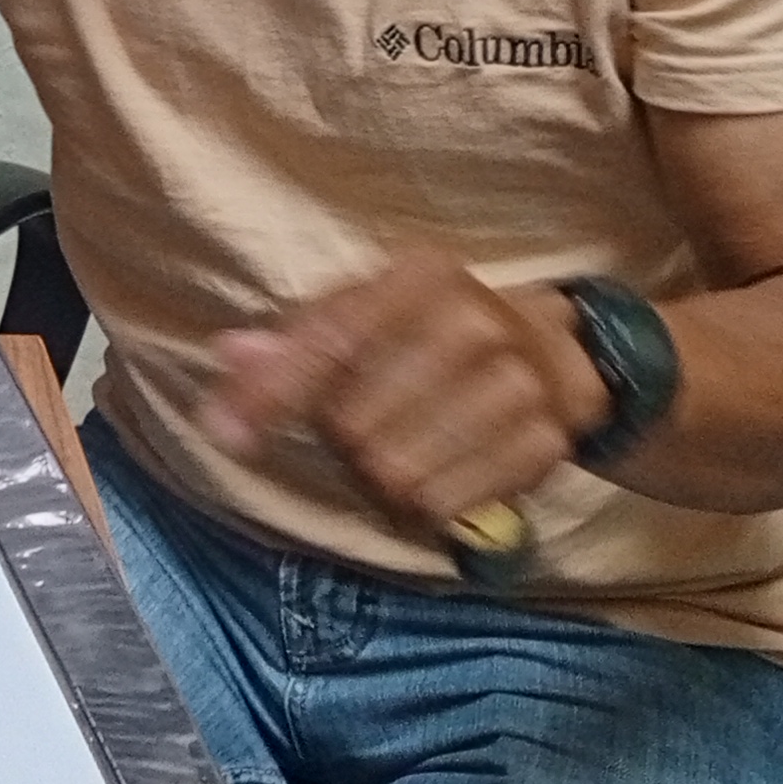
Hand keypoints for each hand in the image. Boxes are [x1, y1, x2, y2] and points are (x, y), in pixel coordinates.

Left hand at [199, 248, 609, 540]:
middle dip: (338, 438)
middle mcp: (475, 323)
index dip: (271, 393)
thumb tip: (229, 355)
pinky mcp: (542, 447)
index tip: (223, 434)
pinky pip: (440, 507)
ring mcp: (518, 387)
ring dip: (375, 479)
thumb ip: (297, 335)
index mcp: (423, 276)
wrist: (558, 354)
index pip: (331, 342)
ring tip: (396, 448)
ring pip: (394, 474)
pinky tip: (432, 474)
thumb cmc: (433, 330)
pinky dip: (419, 506)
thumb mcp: (370, 309)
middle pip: (354, 423)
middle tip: (357, 426)